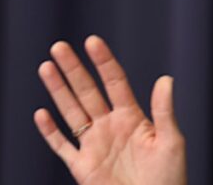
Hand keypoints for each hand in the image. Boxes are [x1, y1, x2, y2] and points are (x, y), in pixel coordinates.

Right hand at [33, 35, 186, 184]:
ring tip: (46, 67)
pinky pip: (62, 147)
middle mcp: (110, 127)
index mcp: (132, 118)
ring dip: (58, 91)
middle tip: (59, 47)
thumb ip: (164, 111)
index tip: (92, 42)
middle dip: (73, 69)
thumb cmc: (169, 179)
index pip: (115, 82)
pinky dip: (50, 132)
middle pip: (87, 92)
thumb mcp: (171, 142)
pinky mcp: (83, 167)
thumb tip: (166, 79)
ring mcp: (95, 146)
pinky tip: (41, 113)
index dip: (103, 62)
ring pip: (71, 112)